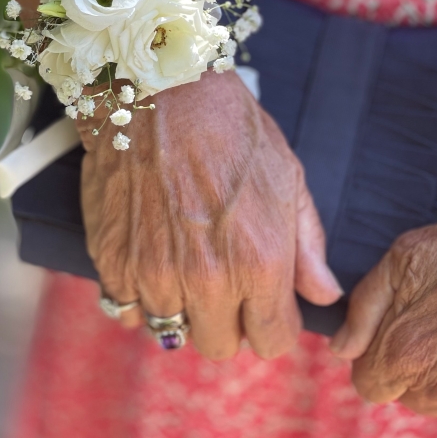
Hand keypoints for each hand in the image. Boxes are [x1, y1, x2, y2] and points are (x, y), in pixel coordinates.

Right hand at [77, 70, 342, 359]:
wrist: (156, 91)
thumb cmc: (230, 126)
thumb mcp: (287, 176)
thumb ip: (308, 245)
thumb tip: (324, 295)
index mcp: (260, 262)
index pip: (273, 341)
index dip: (273, 323)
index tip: (266, 302)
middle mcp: (208, 280)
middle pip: (222, 347)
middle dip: (228, 321)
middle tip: (224, 280)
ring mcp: (154, 275)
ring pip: (173, 332)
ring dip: (181, 307)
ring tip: (184, 261)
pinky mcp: (112, 262)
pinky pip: (127, 311)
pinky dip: (139, 296)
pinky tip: (150, 260)